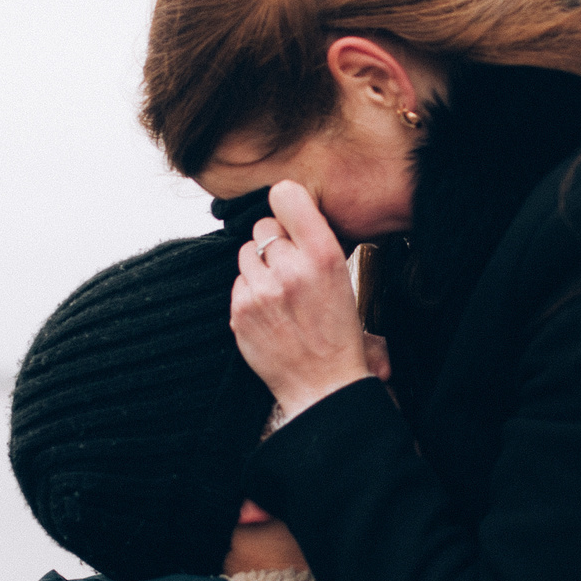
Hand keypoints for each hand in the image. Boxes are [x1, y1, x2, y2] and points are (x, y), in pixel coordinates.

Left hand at [233, 181, 372, 420]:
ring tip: (279, 292)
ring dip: (259, 267)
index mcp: (323, 255)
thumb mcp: (342, 279)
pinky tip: (270, 313)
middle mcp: (290, 269)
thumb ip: (313, 244)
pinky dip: (250, 292)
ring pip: (246, 253)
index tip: (287, 213)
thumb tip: (286, 216)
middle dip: (273, 242)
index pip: (287, 196)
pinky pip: (238, 283)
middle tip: (288, 266)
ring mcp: (261, 291)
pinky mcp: (239, 311)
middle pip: (263, 227)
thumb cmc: (337, 334)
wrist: (323, 385)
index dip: (285, 202)